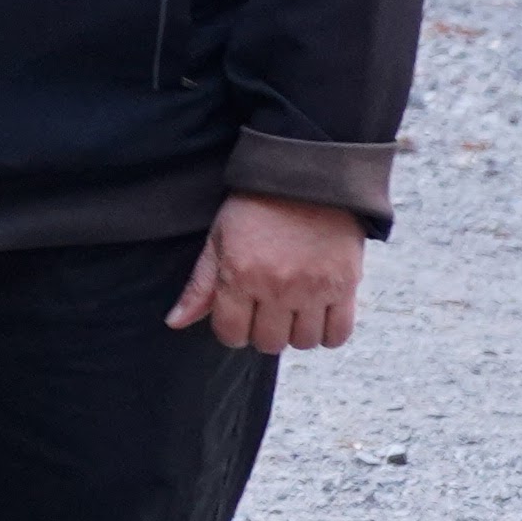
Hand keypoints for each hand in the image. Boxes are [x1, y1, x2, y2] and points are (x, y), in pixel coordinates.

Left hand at [171, 189, 370, 356]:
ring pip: (303, 342)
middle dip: (262, 333)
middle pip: (268, 343)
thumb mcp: (218, 239)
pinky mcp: (345, 285)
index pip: (231, 334)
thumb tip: (175, 322)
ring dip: (295, 333)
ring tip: (293, 311)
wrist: (306, 177)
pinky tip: (318, 315)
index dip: (231, 331)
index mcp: (239, 275)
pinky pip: (339, 334)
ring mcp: (313, 288)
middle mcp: (276, 287)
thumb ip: (199, 286)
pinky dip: (328, 333)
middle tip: (266, 312)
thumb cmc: (255, 207)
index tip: (238, 318)